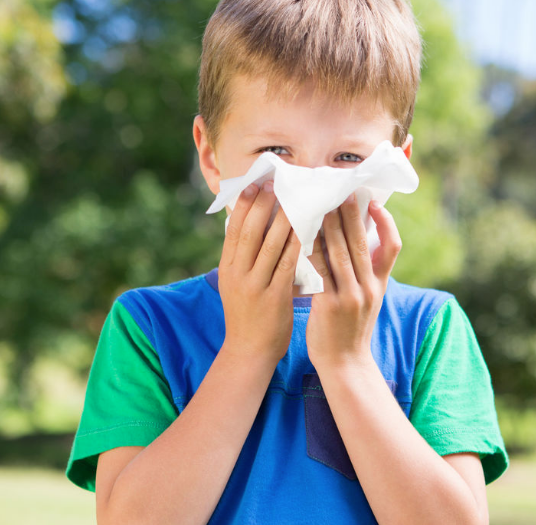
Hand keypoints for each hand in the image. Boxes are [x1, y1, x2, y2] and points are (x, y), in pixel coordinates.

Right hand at [218, 180, 301, 365]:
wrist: (249, 352)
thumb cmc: (248, 315)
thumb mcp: (237, 285)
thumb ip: (244, 259)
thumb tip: (254, 226)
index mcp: (228, 269)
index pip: (234, 229)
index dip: (245, 205)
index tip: (256, 184)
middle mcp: (238, 275)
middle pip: (250, 232)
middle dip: (263, 205)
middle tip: (276, 184)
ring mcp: (255, 286)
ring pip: (270, 246)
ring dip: (284, 220)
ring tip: (296, 199)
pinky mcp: (274, 298)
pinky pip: (288, 265)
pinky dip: (298, 245)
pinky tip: (308, 230)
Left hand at [305, 193, 401, 369]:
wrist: (345, 365)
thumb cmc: (350, 329)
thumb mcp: (368, 301)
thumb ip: (366, 274)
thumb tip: (358, 242)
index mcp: (380, 284)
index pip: (392, 247)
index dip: (385, 223)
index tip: (374, 202)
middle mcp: (369, 287)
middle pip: (361, 242)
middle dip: (350, 214)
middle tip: (340, 190)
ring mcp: (351, 296)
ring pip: (339, 252)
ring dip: (329, 226)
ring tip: (319, 205)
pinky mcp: (330, 304)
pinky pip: (320, 270)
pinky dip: (311, 250)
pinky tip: (302, 236)